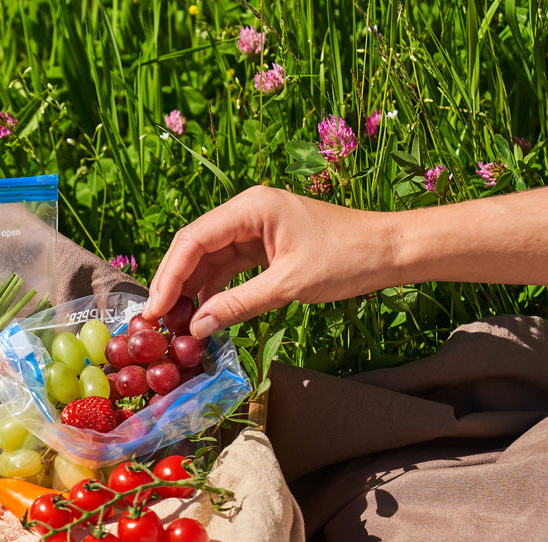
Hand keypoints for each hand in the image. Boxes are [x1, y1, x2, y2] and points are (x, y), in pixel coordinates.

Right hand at [142, 185, 396, 337]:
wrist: (392, 250)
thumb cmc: (348, 259)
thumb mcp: (290, 285)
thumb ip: (240, 304)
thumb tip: (198, 328)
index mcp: (251, 208)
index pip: (193, 240)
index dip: (169, 275)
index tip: (155, 309)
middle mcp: (247, 211)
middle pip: (194, 247)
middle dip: (174, 282)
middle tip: (157, 319)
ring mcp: (254, 228)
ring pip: (208, 258)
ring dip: (192, 289)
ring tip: (177, 322)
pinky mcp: (263, 245)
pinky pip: (227, 266)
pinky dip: (214, 290)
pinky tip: (204, 314)